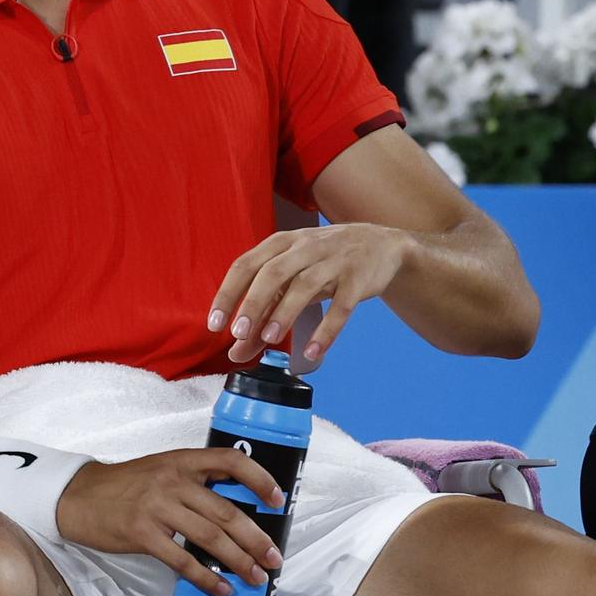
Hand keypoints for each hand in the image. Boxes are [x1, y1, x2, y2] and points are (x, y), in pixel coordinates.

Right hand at [57, 450, 285, 595]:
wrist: (78, 497)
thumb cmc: (123, 486)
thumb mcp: (159, 471)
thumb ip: (192, 483)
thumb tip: (234, 514)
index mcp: (180, 461)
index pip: (229, 460)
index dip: (259, 479)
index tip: (278, 500)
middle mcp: (172, 480)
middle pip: (226, 511)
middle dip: (256, 539)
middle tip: (274, 558)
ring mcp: (156, 507)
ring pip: (210, 537)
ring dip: (239, 561)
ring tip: (256, 578)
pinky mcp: (142, 533)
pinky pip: (183, 561)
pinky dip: (207, 579)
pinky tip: (221, 589)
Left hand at [210, 223, 409, 365]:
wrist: (381, 243)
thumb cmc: (324, 261)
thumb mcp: (292, 276)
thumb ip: (265, 311)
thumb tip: (236, 350)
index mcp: (280, 243)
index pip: (245, 265)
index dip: (228, 294)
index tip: (214, 323)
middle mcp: (304, 248)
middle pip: (272, 273)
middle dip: (252, 303)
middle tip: (237, 332)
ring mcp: (333, 261)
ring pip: (305, 286)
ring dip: (284, 313)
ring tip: (269, 339)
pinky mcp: (358, 279)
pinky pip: (341, 306)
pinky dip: (326, 330)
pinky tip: (312, 352)